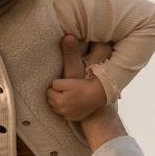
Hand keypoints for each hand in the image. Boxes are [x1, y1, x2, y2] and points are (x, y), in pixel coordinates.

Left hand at [48, 35, 125, 150]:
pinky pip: (62, 112)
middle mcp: (62, 106)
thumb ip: (71, 51)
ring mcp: (66, 114)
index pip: (53, 85)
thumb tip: (68, 36)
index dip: (61, 81)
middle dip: (58, 91)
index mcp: (62, 94)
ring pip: (55, 104)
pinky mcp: (70, 119)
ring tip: (74, 94)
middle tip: (72, 86)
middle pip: (51, 95)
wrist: (103, 97)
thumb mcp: (79, 65)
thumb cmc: (90, 80)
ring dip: (60, 99)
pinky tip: (75, 102)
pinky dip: (66, 108)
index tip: (71, 79)